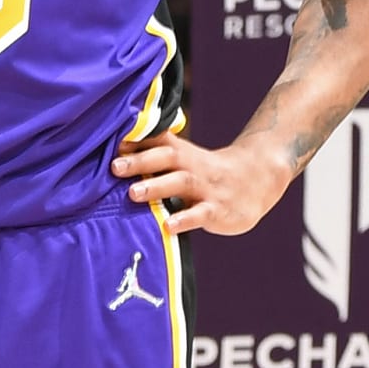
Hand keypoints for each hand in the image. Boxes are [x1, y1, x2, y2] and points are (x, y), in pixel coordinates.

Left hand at [111, 129, 290, 235]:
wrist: (256, 181)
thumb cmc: (209, 172)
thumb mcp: (186, 157)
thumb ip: (156, 152)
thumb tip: (119, 147)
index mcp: (182, 153)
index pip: (158, 141)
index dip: (136, 141)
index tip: (111, 142)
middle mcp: (193, 167)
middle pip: (167, 158)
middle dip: (140, 161)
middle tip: (114, 167)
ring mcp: (206, 188)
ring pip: (181, 183)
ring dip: (157, 187)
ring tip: (133, 193)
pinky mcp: (217, 210)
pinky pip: (200, 215)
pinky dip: (184, 220)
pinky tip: (168, 226)